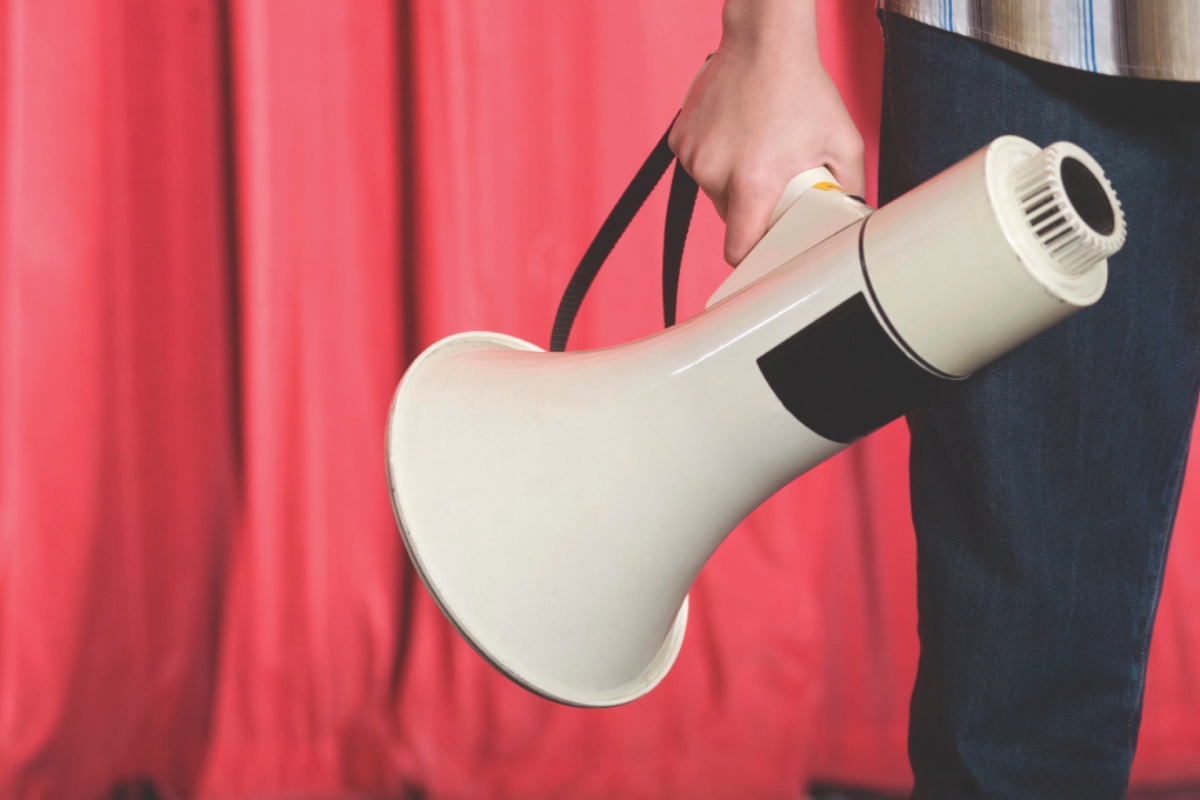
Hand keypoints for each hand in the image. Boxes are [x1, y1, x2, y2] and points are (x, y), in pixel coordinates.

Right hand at [668, 2, 864, 265]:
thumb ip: (852, 188)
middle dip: (751, 208)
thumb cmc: (803, 88)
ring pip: (713, 193)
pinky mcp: (680, 141)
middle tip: (773, 178)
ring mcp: (694, 157)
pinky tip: (736, 136)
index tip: (761, 254)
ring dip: (733, 183)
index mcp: (754, 181)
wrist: (764, 43)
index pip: (738, 247)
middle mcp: (716, 173)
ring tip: (756, 149)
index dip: (750, 256)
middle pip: (729, 218)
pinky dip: (715, 160)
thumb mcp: (843, 141)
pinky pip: (698, 168)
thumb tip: (852, 219)